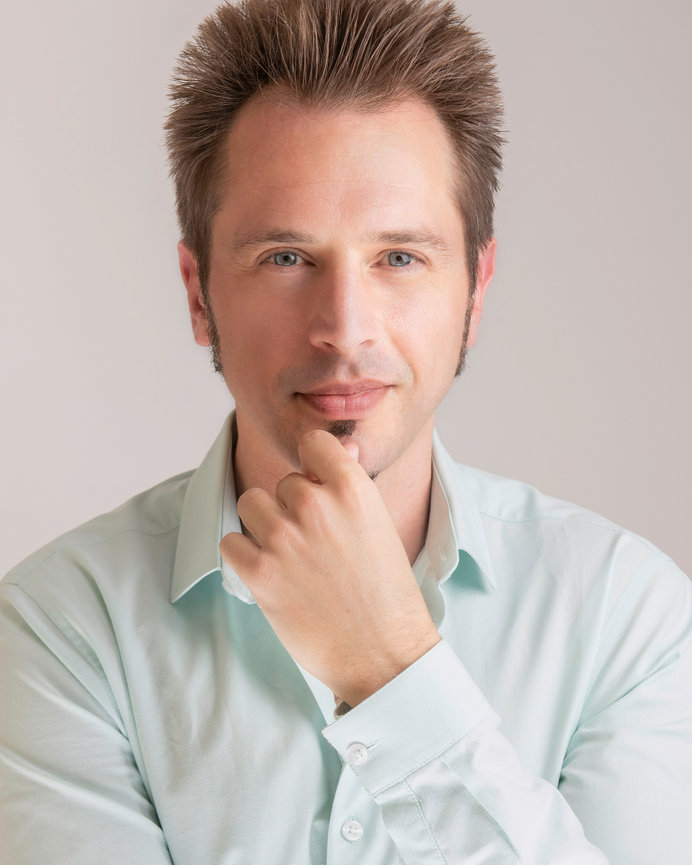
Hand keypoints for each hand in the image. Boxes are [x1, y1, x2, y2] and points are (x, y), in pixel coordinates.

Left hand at [219, 429, 439, 705]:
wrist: (383, 654)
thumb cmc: (386, 592)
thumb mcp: (379, 525)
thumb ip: (352, 485)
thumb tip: (343, 448)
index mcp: (353, 489)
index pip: (313, 443)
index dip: (313, 465)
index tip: (318, 486)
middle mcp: (316, 506)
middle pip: (282, 483)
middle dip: (292, 508)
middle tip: (316, 545)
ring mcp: (284, 539)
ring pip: (251, 504)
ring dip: (264, 527)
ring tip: (290, 557)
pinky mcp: (259, 573)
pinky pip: (231, 542)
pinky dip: (245, 557)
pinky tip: (272, 576)